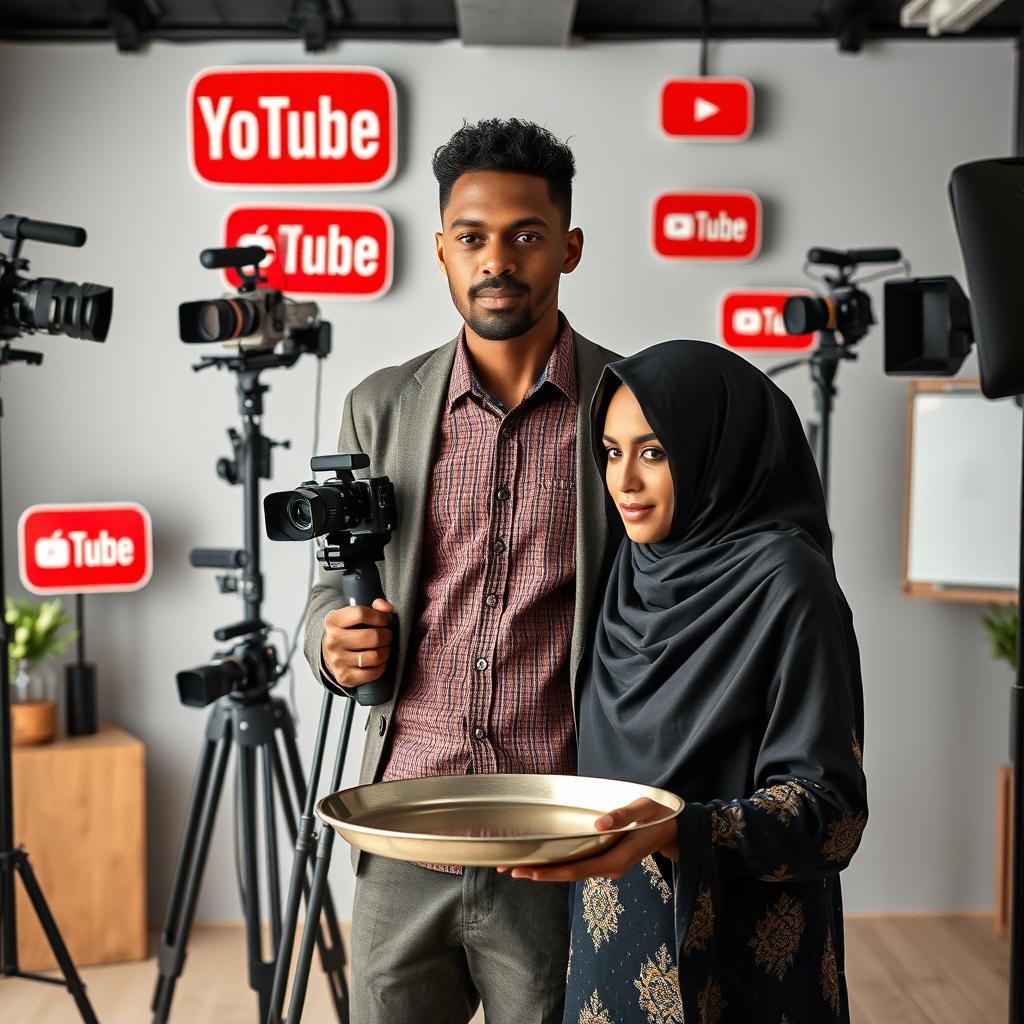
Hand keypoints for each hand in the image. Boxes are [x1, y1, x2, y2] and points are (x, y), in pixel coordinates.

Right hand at [321, 599, 393, 689]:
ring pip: (375, 656)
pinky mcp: (345, 677)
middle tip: (387, 635)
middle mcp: (332, 641)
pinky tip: (378, 661)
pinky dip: (381, 666)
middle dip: (387, 635)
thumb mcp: (355, 616)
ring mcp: (338, 661)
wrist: (330, 656)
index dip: (380, 616)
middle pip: (373, 637)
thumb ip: (374, 607)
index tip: (385, 620)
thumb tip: (387, 608)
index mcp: (333, 621)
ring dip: (386, 651)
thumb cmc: (349, 632)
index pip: (361, 614)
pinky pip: (373, 673)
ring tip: (384, 647)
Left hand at [497, 797, 678, 882]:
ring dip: (544, 870)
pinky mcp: (603, 859)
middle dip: (537, 873)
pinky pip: (576, 865)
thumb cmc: (657, 815)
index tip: (525, 871)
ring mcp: (605, 865)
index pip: (575, 869)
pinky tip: (541, 860)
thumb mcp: (644, 810)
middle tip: (505, 868)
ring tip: (515, 865)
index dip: (549, 871)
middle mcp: (607, 867)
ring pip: (569, 872)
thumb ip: (623, 815)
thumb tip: (599, 824)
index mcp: (615, 859)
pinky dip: (556, 864)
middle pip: (567, 874)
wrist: (673, 828)